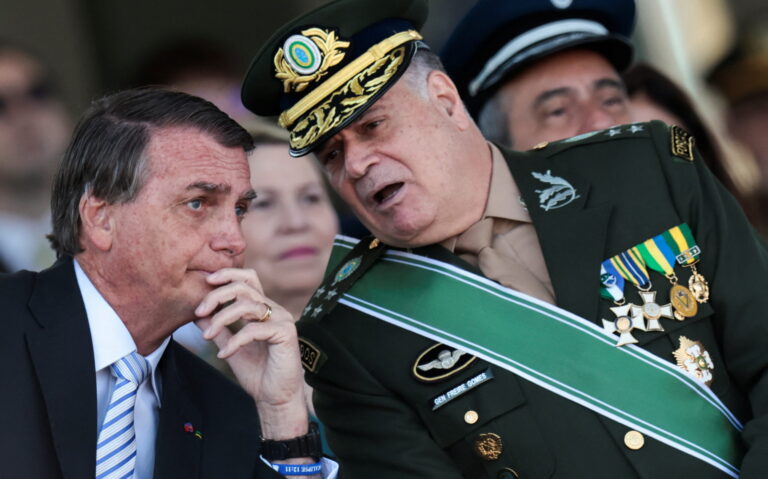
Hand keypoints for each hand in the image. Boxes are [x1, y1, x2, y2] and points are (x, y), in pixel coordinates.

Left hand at [194, 268, 308, 437]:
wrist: (275, 399)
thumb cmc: (257, 374)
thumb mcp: (230, 346)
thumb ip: (218, 329)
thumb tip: (198, 313)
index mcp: (262, 309)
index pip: (248, 279)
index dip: (228, 274)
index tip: (206, 281)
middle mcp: (274, 310)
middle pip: (244, 286)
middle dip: (217, 295)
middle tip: (199, 311)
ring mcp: (282, 320)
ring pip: (247, 305)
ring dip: (221, 318)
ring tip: (206, 336)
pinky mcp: (285, 333)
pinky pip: (254, 329)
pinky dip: (235, 341)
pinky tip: (224, 355)